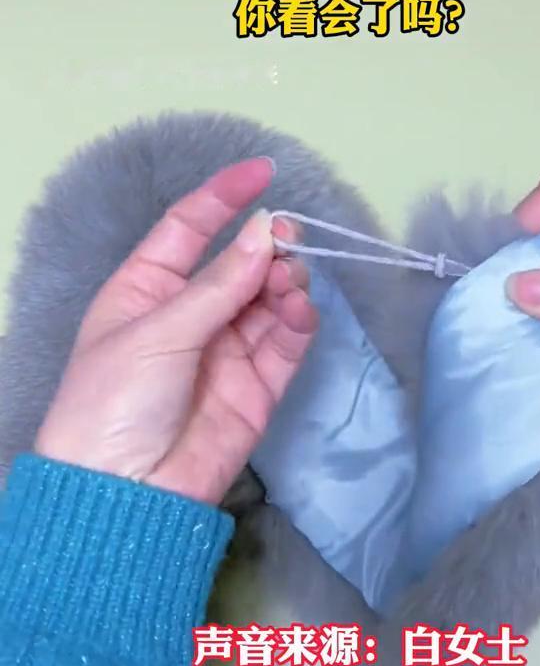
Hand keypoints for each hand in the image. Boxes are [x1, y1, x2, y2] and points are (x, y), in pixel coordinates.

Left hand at [35, 159, 317, 503]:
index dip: (223, 197)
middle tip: (289, 239)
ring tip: (290, 283)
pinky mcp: (256, 388)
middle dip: (267, 247)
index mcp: (145, 291)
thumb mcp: (158, 332)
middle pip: (238, 264)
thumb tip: (267, 234)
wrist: (125, 494)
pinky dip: (298, 323)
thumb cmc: (114, 402)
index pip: (188, 229)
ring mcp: (224, 352)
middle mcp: (188, 316)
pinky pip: (284, 344)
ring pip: (268, 301)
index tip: (264, 172)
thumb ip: (219, 285)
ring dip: (285, 284)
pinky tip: (300, 310)